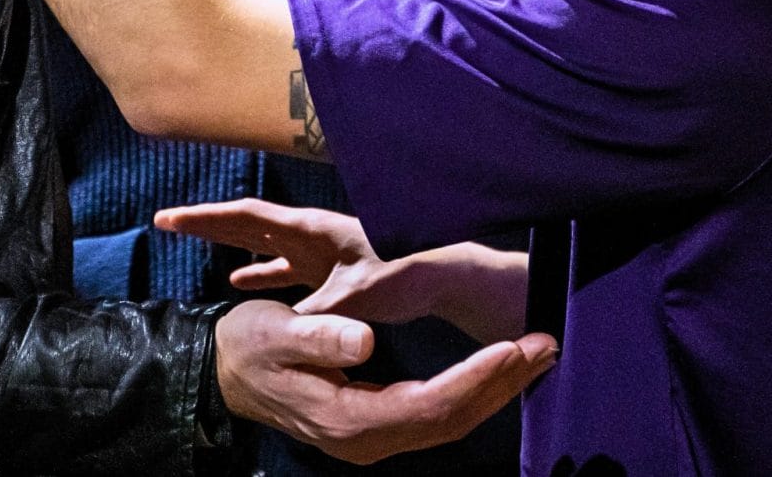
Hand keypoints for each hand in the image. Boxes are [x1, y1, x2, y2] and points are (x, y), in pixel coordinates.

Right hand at [159, 199, 430, 324]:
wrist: (443, 273)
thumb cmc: (404, 273)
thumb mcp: (360, 293)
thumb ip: (325, 309)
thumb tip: (288, 327)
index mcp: (312, 231)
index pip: (248, 216)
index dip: (207, 218)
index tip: (169, 218)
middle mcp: (311, 236)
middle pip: (248, 222)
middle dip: (208, 222)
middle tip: (165, 220)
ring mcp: (318, 253)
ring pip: (263, 242)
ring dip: (230, 241)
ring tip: (193, 240)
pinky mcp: (328, 271)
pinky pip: (283, 267)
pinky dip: (260, 271)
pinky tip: (242, 281)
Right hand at [213, 299, 554, 465]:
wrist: (224, 372)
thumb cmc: (248, 348)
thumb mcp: (274, 332)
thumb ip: (320, 336)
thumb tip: (365, 339)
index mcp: (347, 420)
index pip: (429, 404)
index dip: (475, 379)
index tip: (512, 348)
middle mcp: (368, 438)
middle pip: (452, 418)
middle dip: (503, 383)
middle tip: (546, 344)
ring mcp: (375, 435)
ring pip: (451, 418)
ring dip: (496, 387)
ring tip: (536, 352)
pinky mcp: (379, 421)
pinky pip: (437, 411)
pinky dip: (473, 388)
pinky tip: (498, 367)